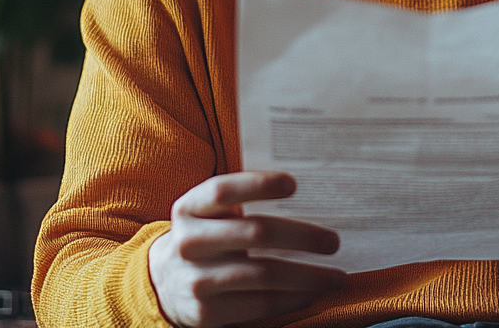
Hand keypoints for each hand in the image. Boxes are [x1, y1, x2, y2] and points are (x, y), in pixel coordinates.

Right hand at [148, 171, 346, 327]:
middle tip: (333, 242)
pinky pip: (257, 305)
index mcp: (190, 208)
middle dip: (301, 236)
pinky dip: (289, 300)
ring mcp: (195, 280)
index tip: (294, 183)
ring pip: (262, 275)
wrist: (163, 282)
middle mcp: (189, 242)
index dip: (257, 184)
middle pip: (254, 233)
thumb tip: (308, 193)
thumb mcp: (210, 212)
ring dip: (306, 277)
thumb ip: (243, 200)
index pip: (223, 190)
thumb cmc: (207, 234)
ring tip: (336, 277)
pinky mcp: (205, 314)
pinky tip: (310, 294)